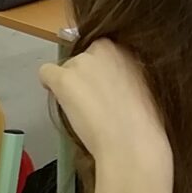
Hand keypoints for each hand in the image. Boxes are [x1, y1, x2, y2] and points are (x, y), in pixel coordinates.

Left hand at [38, 40, 171, 171]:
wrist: (130, 144)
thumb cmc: (144, 123)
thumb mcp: (144, 87)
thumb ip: (128, 75)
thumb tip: (116, 79)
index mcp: (126, 49)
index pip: (104, 50)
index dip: (102, 70)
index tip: (106, 86)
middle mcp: (103, 49)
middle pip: (84, 58)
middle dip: (86, 76)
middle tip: (95, 100)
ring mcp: (81, 62)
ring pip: (66, 68)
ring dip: (70, 83)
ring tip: (82, 108)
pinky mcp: (63, 78)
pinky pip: (46, 72)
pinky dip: (49, 84)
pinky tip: (60, 99)